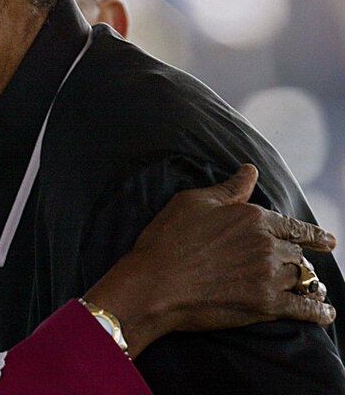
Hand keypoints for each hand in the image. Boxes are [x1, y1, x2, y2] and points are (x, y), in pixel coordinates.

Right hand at [84, 164, 335, 357]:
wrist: (154, 284)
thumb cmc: (167, 239)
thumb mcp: (193, 202)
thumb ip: (229, 189)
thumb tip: (250, 170)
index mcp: (253, 217)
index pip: (294, 226)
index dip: (314, 235)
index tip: (327, 241)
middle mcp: (267, 245)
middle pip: (297, 253)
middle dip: (297, 259)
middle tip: (299, 267)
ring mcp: (269, 276)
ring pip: (303, 279)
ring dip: (308, 283)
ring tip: (313, 289)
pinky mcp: (265, 305)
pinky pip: (304, 309)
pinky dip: (317, 312)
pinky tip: (323, 313)